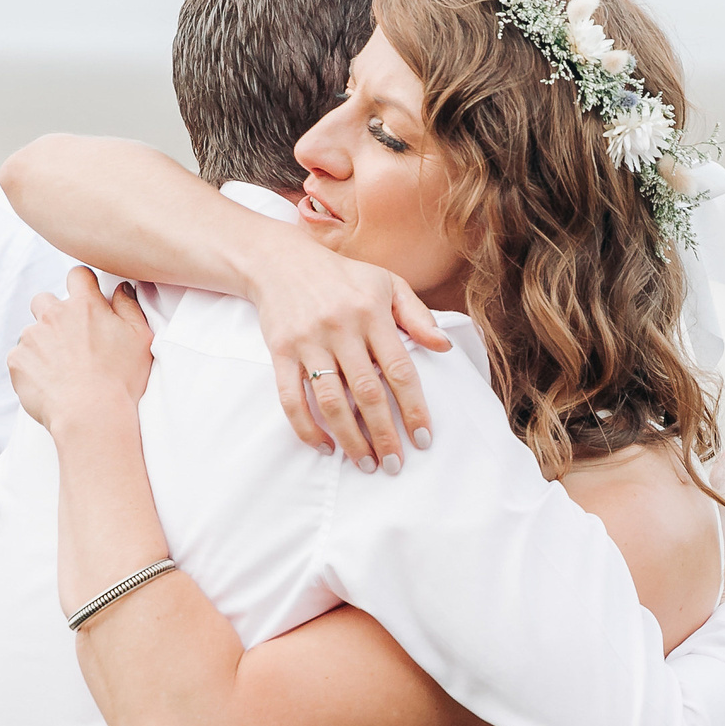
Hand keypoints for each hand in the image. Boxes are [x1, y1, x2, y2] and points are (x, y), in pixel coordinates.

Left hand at [10, 268, 153, 432]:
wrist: (91, 415)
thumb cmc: (121, 380)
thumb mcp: (140, 338)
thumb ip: (129, 307)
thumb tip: (121, 289)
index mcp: (85, 305)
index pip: (78, 276)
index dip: (82, 285)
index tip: (86, 300)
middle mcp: (53, 314)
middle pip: (44, 300)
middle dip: (52, 314)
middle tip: (69, 340)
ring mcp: (31, 336)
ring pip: (32, 332)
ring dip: (42, 344)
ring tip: (61, 370)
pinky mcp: (17, 360)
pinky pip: (20, 357)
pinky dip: (31, 367)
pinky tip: (48, 383)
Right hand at [248, 247, 449, 473]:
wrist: (279, 260)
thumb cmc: (342, 276)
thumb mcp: (386, 283)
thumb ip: (416, 315)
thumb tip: (445, 346)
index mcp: (372, 313)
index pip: (399, 370)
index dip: (413, 408)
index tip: (423, 439)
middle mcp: (341, 328)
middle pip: (367, 393)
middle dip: (384, 434)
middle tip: (394, 465)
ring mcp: (308, 342)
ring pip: (331, 401)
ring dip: (350, 439)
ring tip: (365, 464)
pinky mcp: (280, 352)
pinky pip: (291, 399)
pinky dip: (307, 428)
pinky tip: (324, 446)